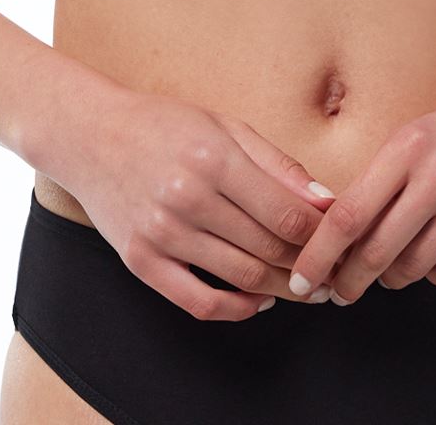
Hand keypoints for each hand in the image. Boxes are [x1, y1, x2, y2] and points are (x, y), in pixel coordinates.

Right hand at [63, 89, 337, 320]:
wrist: (92, 136)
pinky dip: (237, 310)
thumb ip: (277, 164)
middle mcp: (187, 198)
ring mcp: (161, 234)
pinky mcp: (140, 262)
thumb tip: (325, 202)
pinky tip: (260, 302)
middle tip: (334, 273)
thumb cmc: (166, 126)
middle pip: (268, 249)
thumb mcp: (225, 127)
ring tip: (308, 288)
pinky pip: (198, 303)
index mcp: (214, 158)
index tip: (344, 242)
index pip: (286, 214)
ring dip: (284, 290)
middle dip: (311, 267)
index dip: (323, 236)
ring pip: (241, 278)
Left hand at [286, 80, 435, 304]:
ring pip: (413, 267)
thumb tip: (336, 233)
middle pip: (376, 251)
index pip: (349, 213)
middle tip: (341, 291)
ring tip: (398, 263)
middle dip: (350, 281)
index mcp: (408, 146)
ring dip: (397, 275)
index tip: (303, 278)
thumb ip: (382, 180)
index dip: (319, 255)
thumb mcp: (419, 136)